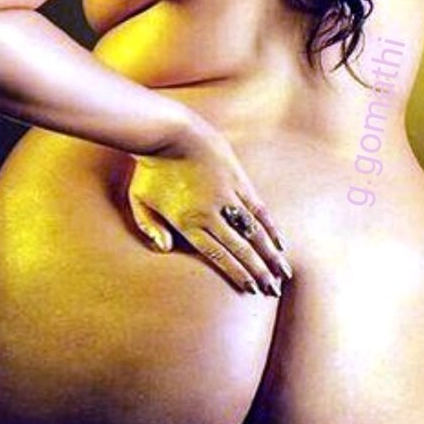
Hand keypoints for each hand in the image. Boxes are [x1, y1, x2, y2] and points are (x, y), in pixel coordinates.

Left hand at [126, 118, 293, 295]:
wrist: (168, 132)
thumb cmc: (150, 168)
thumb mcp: (139, 201)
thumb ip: (149, 228)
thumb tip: (164, 249)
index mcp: (188, 223)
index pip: (218, 256)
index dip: (237, 274)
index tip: (251, 289)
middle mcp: (211, 213)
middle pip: (240, 249)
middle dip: (259, 272)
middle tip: (273, 291)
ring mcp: (227, 196)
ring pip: (253, 232)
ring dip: (270, 254)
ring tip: (284, 273)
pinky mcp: (237, 179)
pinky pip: (258, 208)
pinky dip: (270, 227)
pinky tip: (279, 241)